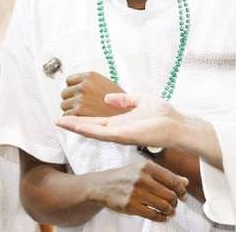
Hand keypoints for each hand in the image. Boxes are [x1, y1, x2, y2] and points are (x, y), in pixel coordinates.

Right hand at [58, 92, 183, 147]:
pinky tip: (76, 126)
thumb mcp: (140, 100)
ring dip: (76, 127)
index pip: (97, 122)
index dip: (82, 119)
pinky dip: (88, 130)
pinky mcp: (124, 136)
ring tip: (61, 122)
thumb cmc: (163, 115)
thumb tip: (107, 99)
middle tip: (57, 121)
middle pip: (91, 128)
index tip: (67, 116)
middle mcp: (117, 130)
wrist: (178, 125)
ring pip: (93, 132)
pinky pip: (103, 133)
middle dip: (74, 125)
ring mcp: (119, 134)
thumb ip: (124, 100)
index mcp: (120, 123)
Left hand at [60, 72, 125, 115]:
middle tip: (82, 106)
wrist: (129, 116)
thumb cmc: (121, 103)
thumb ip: (91, 83)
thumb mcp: (107, 85)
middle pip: (64, 93)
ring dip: (71, 110)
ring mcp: (81, 99)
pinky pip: (66, 116)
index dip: (74, 89)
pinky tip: (82, 120)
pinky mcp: (79, 113)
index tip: (78, 95)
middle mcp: (84, 86)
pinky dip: (72, 120)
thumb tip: (76, 86)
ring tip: (84, 114)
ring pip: (64, 105)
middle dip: (71, 99)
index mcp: (90, 76)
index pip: (69, 80)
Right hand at [86, 161, 187, 221]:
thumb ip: (164, 175)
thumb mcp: (142, 170)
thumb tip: (184, 181)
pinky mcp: (131, 205)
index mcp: (146, 166)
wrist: (103, 185)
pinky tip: (161, 216)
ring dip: (170, 211)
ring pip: (164, 206)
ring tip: (168, 210)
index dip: (181, 190)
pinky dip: (161, 218)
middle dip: (175, 201)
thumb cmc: (124, 176)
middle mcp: (142, 178)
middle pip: (170, 194)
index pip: (173, 180)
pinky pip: (153, 215)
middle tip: (174, 203)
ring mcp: (136, 192)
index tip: (182, 194)